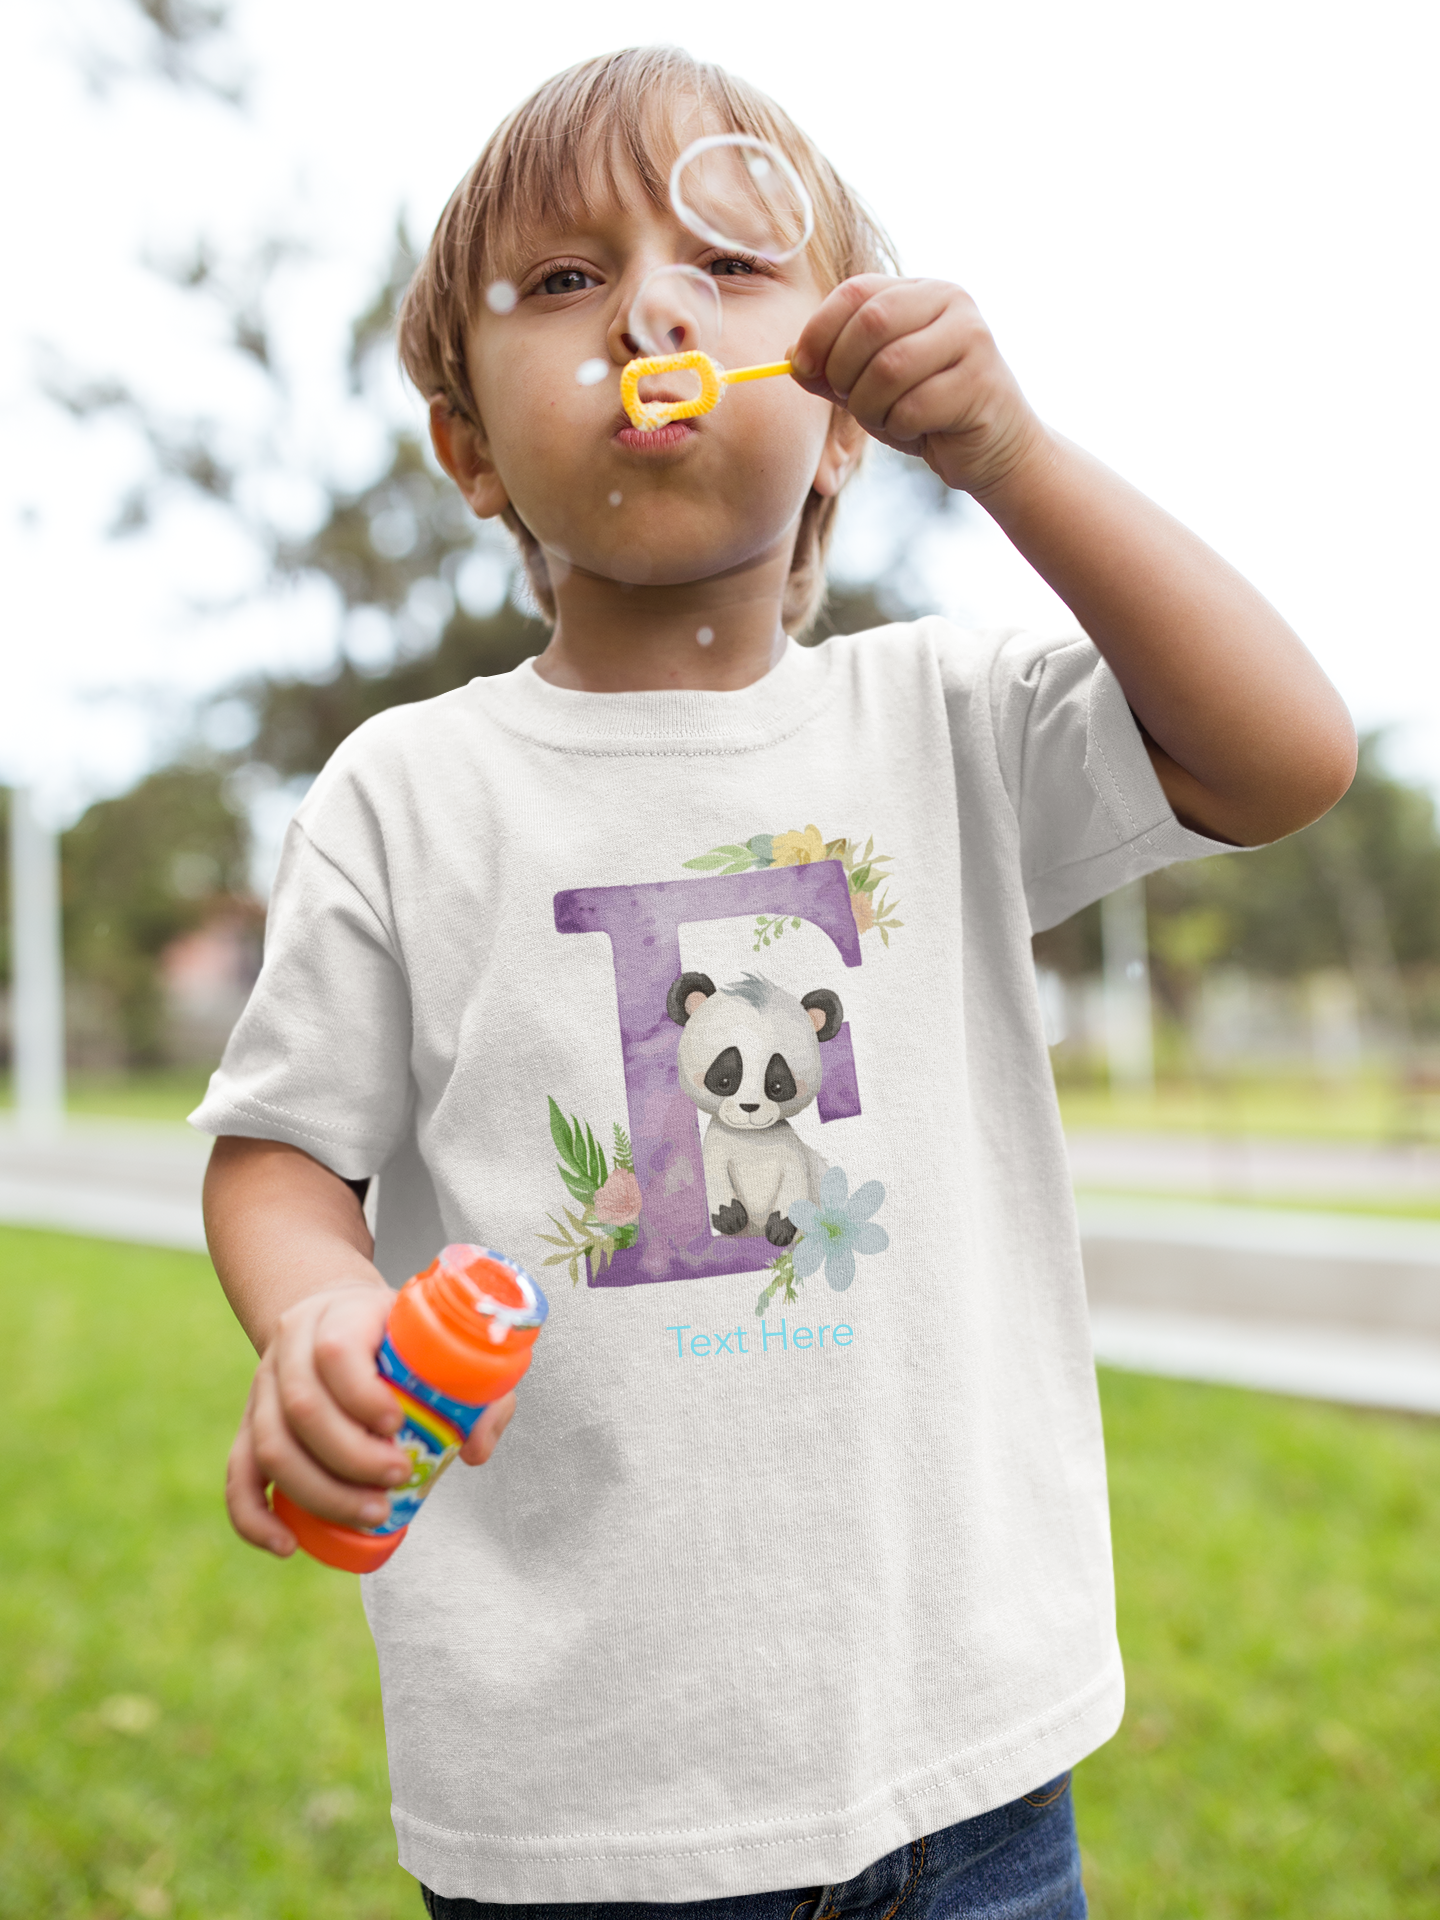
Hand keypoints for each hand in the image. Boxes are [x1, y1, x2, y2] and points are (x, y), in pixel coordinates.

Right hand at [225, 1281, 517, 1555]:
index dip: (363, 1395)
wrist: (337, 1317)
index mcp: (340, 1315)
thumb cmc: (399, 1338)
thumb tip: (472, 1450)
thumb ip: (477, 1390)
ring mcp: (263, 1388)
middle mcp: (291, 1348)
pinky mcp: (249, 1426)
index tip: (399, 1425)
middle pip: (301, 1407)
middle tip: (398, 1478)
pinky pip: (238, 1475)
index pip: (336, 1351)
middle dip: (351, 1456)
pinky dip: (255, 1517)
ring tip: (372, 1513)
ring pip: (270, 1445)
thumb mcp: (440, 1342)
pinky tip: (287, 1545)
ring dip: (320, 1491)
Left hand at [790, 275, 1045, 498]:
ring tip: (884, 419)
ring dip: (870, 406)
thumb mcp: (870, 386)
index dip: (819, 330)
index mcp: (919, 290)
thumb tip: (791, 358)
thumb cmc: (927, 412)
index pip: (855, 291)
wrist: (993, 449)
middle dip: (844, 371)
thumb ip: (832, 369)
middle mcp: (950, 301)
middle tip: (849, 399)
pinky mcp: (981, 382)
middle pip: (871, 323)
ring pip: (889, 367)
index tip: (802, 367)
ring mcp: (971, 338)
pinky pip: (914, 406)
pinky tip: (916, 430)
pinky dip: (899, 427)